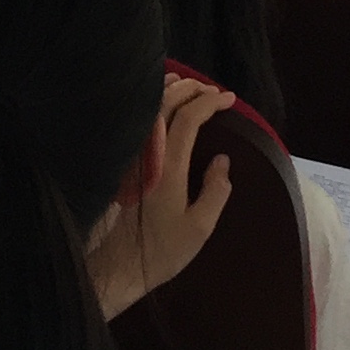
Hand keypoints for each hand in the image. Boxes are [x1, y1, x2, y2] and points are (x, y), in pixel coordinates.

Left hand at [88, 74, 234, 317]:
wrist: (119, 264)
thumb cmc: (163, 251)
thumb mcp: (200, 227)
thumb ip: (215, 191)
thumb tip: (222, 158)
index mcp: (168, 168)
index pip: (187, 119)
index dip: (209, 102)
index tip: (230, 98)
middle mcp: (147, 155)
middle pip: (164, 105)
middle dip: (191, 89)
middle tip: (214, 90)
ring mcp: (131, 156)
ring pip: (147, 110)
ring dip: (169, 92)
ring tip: (190, 86)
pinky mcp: (124, 162)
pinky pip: (139, 122)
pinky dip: (153, 105)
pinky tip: (161, 104)